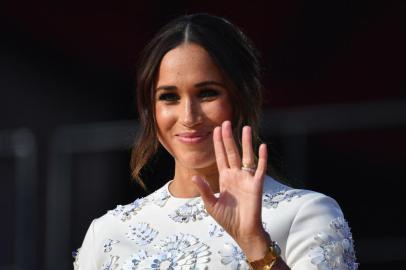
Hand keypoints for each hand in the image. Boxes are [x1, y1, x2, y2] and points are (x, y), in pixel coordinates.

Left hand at [192, 120, 269, 260]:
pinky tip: (262, 146)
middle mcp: (235, 175)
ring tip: (245, 128)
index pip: (221, 157)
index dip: (218, 144)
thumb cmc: (227, 219)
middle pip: (232, 152)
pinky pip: (260, 169)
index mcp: (224, 179)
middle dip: (228, 138)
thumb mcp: (211, 204)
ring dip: (246, 143)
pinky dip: (262, 158)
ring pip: (246, 156)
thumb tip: (194, 176)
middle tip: (226, 122)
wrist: (242, 232)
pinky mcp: (256, 185)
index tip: (215, 130)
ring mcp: (246, 179)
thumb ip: (204, 190)